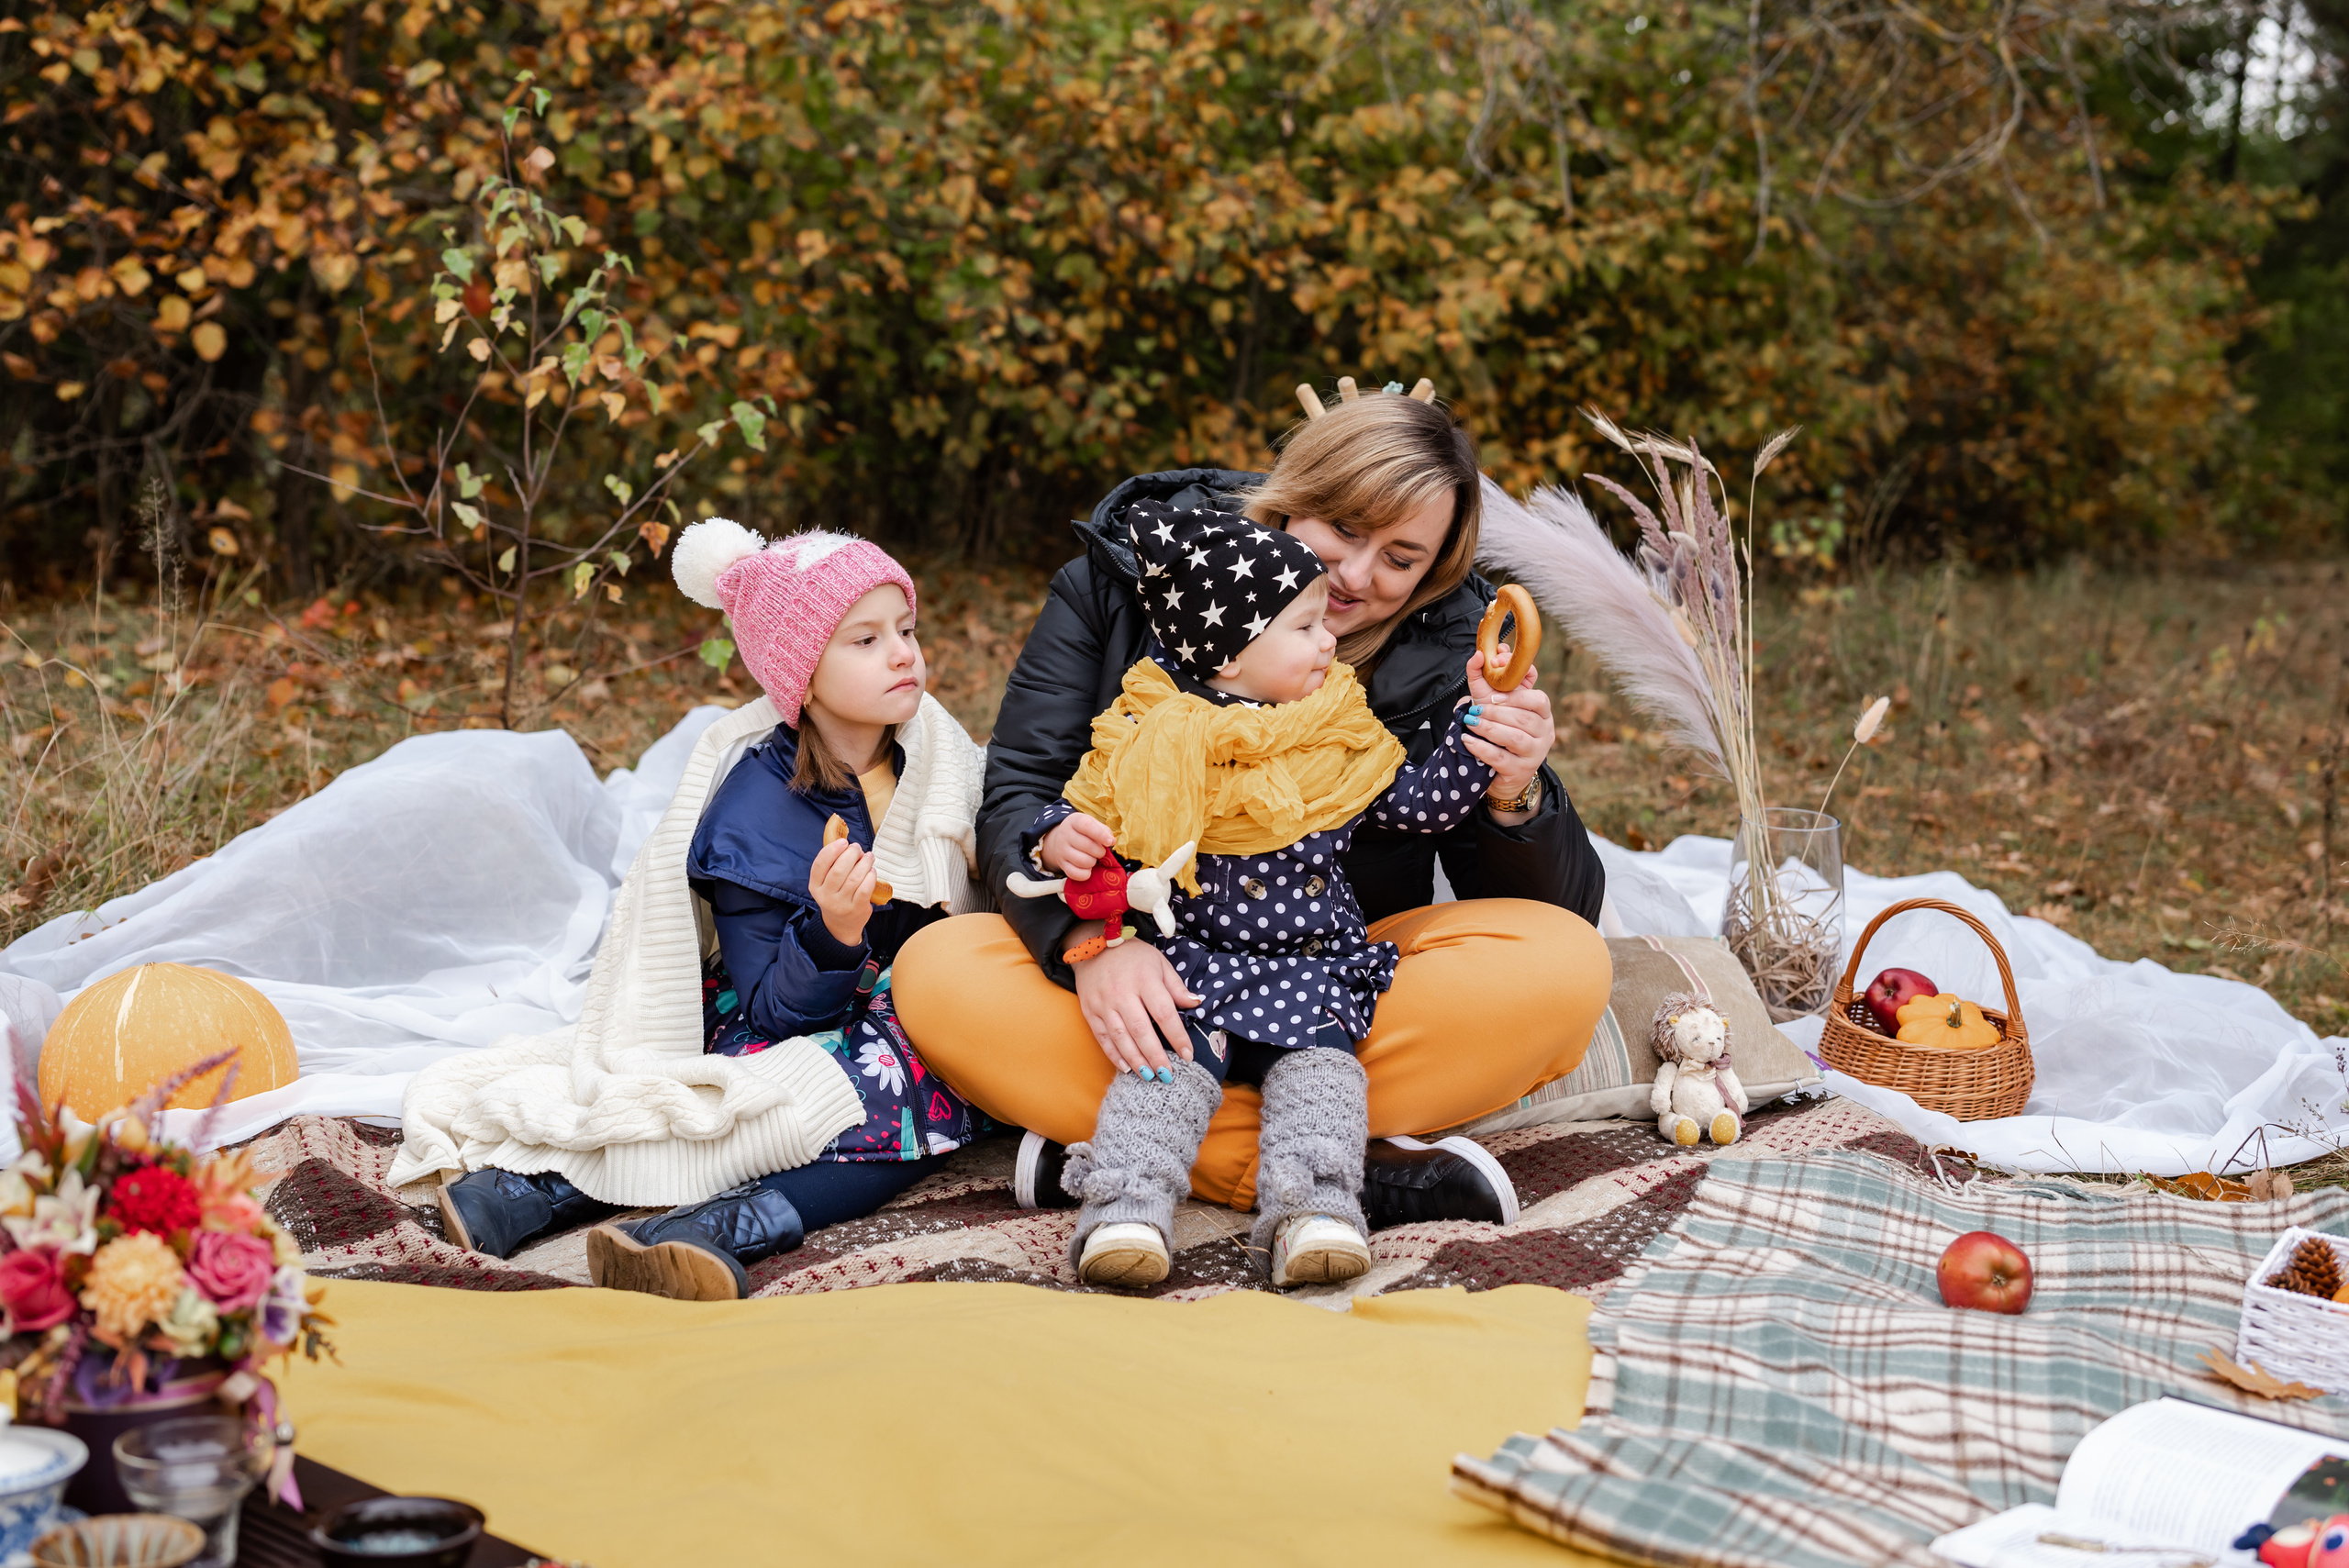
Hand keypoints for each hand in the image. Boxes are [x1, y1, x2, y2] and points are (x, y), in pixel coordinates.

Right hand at [810, 837, 877, 947]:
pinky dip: (870, 877)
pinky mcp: (856, 909)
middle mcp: (825, 896)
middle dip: (851, 855)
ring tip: (869, 856)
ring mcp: (840, 904)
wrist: (841, 924)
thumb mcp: (826, 883)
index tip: (843, 842)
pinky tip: (872, 871)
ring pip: (854, 878)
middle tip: (858, 848)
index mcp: (815, 886)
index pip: (819, 865)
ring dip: (864, 863)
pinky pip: (865, 889)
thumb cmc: (836, 896)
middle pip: (838, 870)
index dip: (831, 850)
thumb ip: (832, 865)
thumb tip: (846, 843)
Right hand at [1041, 812, 1115, 878]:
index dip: (1100, 835)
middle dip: (1100, 851)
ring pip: (1082, 861)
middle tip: (1100, 851)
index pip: (1086, 826)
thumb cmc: (1083, 832)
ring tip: (1093, 858)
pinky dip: (1085, 874)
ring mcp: (1061, 850)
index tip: (1110, 842)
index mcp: (1074, 821)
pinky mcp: (1061, 864)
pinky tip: (1087, 868)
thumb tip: (1111, 841)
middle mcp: (1065, 835)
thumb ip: (1104, 830)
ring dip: (1093, 862)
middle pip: (1087, 846)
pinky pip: (1075, 873)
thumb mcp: (1092, 824)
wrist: (1061, 840)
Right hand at [1071, 933, 1200, 1073]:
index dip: (1177, 1036)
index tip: (1188, 1055)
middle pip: (1141, 1030)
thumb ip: (1176, 986)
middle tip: (1168, 1075)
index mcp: (1144, 979)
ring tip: (1150, 1076)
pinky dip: (1114, 1055)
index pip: (1164, 1013)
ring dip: (1136, 1060)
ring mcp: (1104, 1003)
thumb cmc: (1133, 955)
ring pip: (1121, 1037)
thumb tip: (1196, 1004)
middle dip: (1156, 1055)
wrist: (1093, 944)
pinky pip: (1102, 1037)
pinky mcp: (1090, 1010)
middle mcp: (1122, 993)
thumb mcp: (1159, 963)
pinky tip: (1126, 1068)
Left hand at [1462, 646, 1554, 812]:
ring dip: (1489, 728)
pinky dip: (1482, 748)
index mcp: (1543, 713)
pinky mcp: (1520, 771)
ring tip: (1470, 721)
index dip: (1516, 695)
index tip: (1493, 694)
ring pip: (1514, 738)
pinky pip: (1501, 758)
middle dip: (1496, 712)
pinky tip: (1467, 740)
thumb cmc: (1501, 729)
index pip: (1538, 699)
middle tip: (1474, 708)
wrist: (1503, 771)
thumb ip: (1491, 678)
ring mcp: (1535, 754)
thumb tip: (1482, 654)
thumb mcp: (1496, 703)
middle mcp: (1545, 733)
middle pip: (1524, 718)